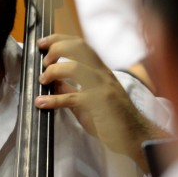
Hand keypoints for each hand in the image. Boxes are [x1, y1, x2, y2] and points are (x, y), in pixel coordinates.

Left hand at [33, 34, 153, 169]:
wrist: (136, 136)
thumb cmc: (113, 119)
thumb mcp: (88, 100)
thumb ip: (70, 89)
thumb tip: (52, 81)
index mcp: (101, 71)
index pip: (80, 45)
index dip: (59, 40)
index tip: (43, 42)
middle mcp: (102, 74)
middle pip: (78, 47)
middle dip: (56, 48)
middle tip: (44, 61)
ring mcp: (102, 87)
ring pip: (75, 67)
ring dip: (53, 71)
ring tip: (43, 80)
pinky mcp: (99, 104)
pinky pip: (71, 97)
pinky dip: (53, 100)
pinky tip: (41, 102)